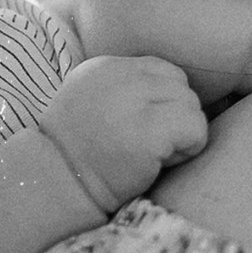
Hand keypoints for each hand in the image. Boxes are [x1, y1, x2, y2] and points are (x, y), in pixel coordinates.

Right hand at [39, 55, 208, 212]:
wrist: (55, 185)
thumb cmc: (80, 154)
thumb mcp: (92, 102)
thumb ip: (127, 89)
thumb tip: (175, 90)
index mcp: (105, 67)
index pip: (163, 71)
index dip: (165, 102)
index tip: (144, 127)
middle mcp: (120, 76)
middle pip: (182, 87)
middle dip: (176, 118)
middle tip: (150, 146)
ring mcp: (135, 101)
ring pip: (192, 106)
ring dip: (182, 135)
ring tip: (152, 155)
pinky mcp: (150, 130)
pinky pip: (196, 128)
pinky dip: (189, 148)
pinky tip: (160, 163)